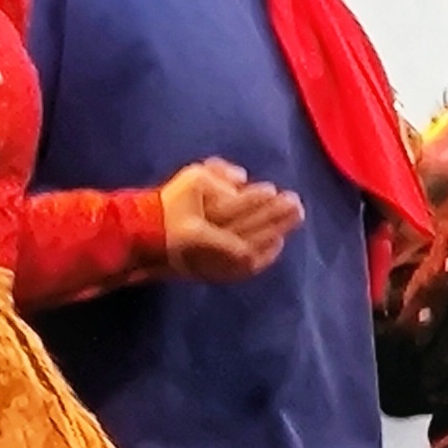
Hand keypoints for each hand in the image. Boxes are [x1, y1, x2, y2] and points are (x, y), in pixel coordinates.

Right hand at [160, 158, 302, 281]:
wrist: (151, 239)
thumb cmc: (172, 204)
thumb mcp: (192, 178)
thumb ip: (217, 174)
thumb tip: (242, 177)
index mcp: (198, 225)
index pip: (232, 210)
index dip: (253, 200)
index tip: (271, 188)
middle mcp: (208, 246)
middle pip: (248, 230)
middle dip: (274, 215)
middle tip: (296, 202)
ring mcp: (214, 262)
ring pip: (251, 247)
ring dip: (275, 231)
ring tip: (296, 216)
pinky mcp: (218, 273)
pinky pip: (246, 268)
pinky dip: (265, 256)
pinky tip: (280, 243)